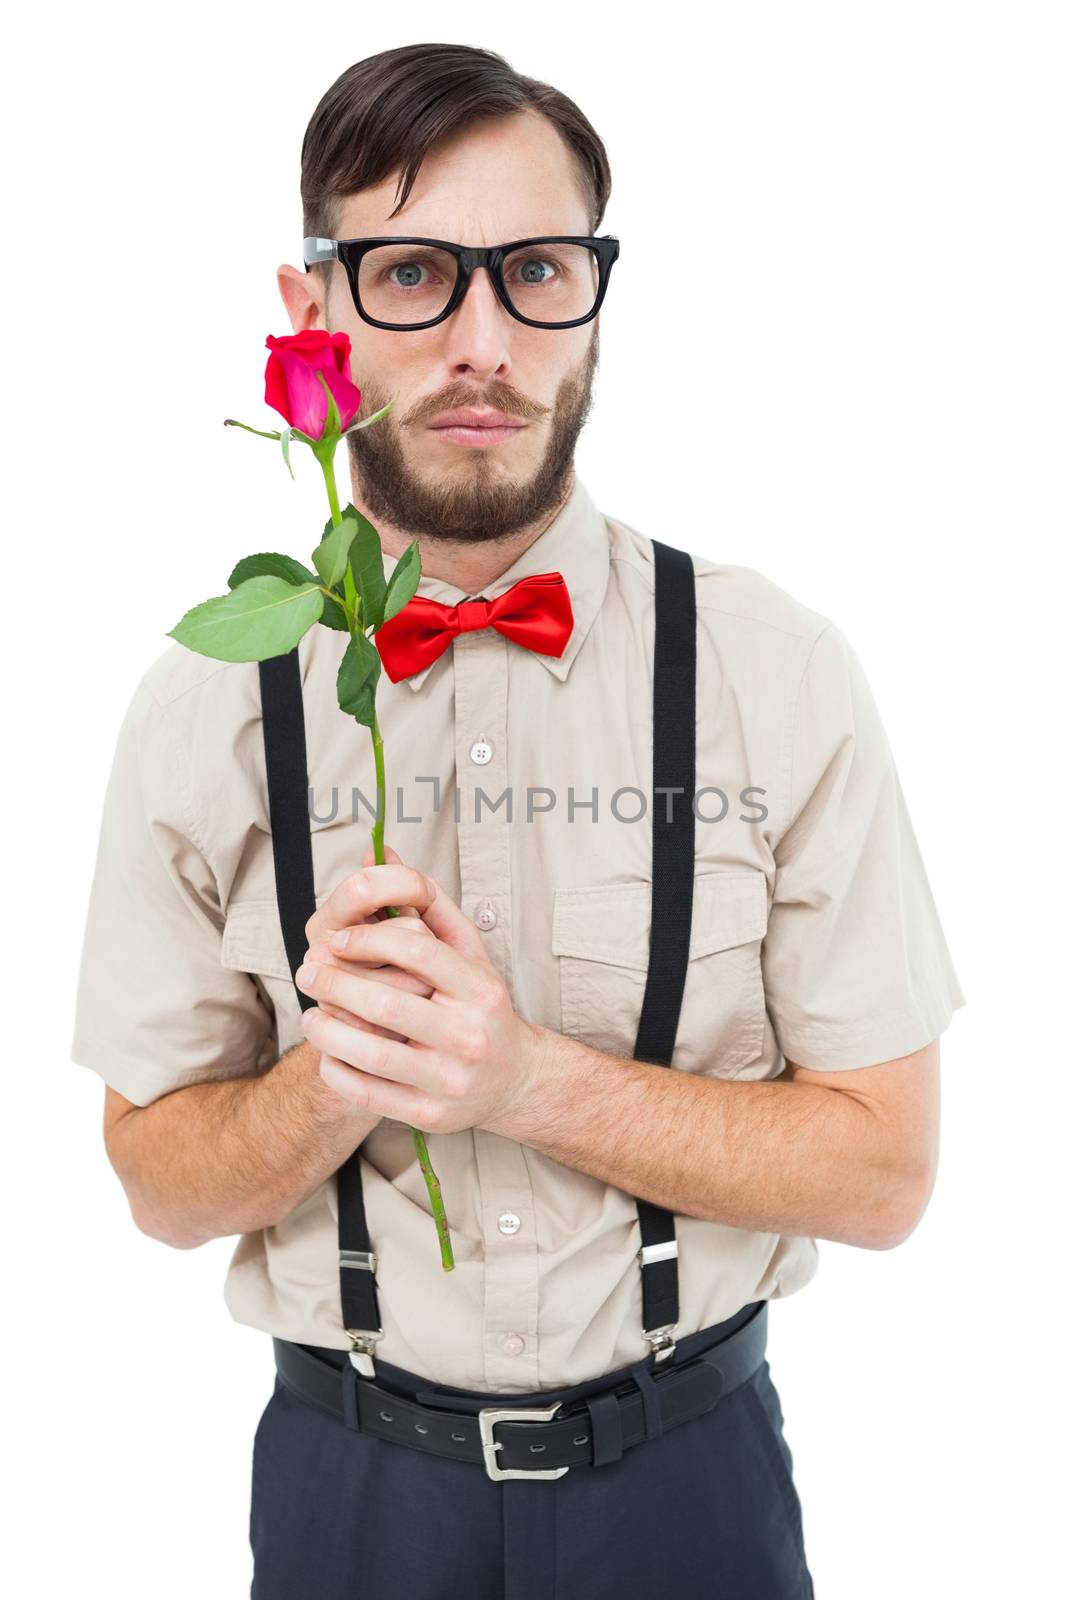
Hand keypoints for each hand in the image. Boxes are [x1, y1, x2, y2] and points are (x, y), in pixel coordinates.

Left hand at [295, 871, 548, 1134]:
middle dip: (334, 984)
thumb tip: (382, 854)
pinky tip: (328, 1052)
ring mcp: (451, 1079)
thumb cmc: (480, 1006)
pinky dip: (337, 1070)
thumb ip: (429, 905)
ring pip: (370, 1053)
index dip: (366, 941)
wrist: (512, 1079)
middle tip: (306, 973)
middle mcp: (469, 1034)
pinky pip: (367, 1092)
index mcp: (479, 988)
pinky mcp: (430, 1114)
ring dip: (326, 1030)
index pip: (416, 951)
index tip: (335, 940)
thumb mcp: (469, 954)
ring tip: (310, 1015)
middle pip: (385, 1003)